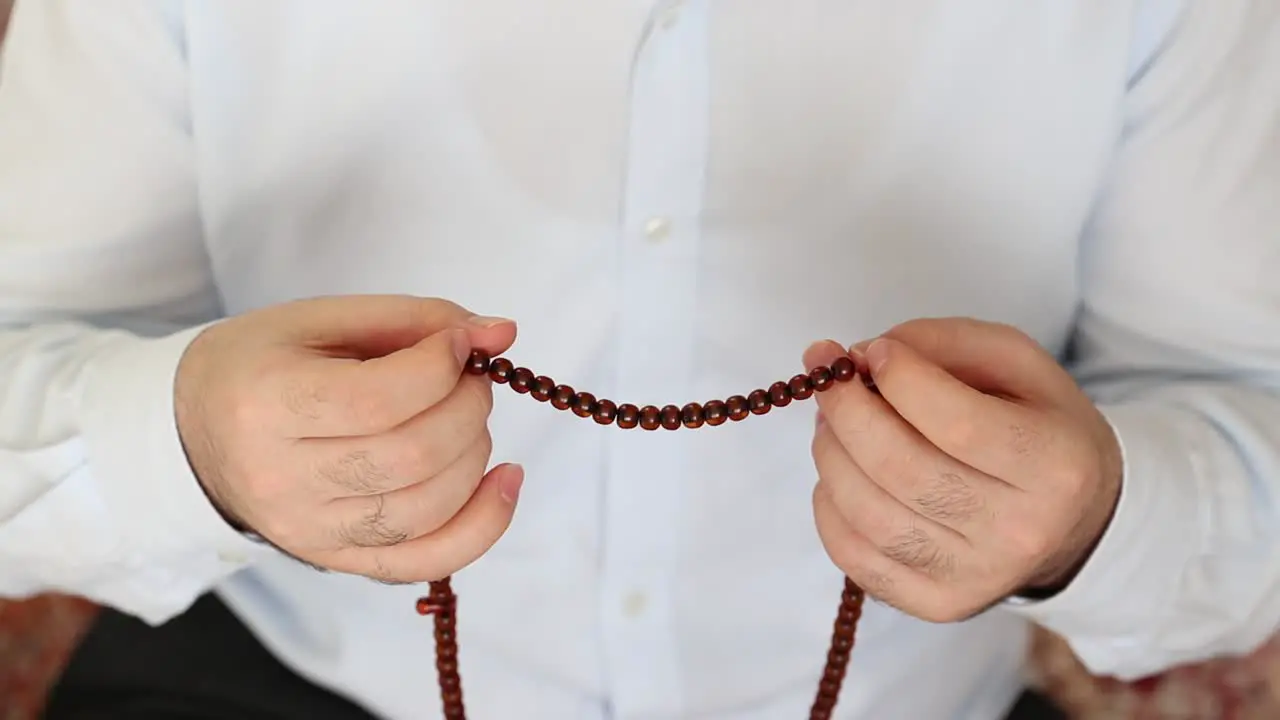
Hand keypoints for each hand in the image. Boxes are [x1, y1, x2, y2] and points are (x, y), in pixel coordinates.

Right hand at [174, 294, 522, 583]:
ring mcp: (309, 532)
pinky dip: (484, 523)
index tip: (457, 344)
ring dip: (474, 453)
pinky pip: (429, 560)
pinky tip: (505, 480)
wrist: (197, 433)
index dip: (440, 367)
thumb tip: (501, 334)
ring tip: (465, 418)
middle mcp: (281, 480)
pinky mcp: (336, 561)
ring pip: (428, 508)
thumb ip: (414, 320)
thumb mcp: (321, 320)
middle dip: (466, 407)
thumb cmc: (263, 365)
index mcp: (264, 405)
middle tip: (468, 379)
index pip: (379, 399)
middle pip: (412, 456)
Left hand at [806, 317, 1122, 621]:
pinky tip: (841, 473)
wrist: (1073, 521)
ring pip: (868, 512)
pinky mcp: (938, 604)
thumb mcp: (1016, 363)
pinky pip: (854, 555)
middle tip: (828, 378)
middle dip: (846, 410)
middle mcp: (1020, 531)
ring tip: (832, 421)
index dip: (899, 379)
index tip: (871, 351)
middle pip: (900, 468)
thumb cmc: (1036, 427)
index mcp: (1055, 465)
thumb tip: (862, 356)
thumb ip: (944, 343)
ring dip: (830, 453)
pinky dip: (828, 504)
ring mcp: (976, 577)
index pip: (957, 423)